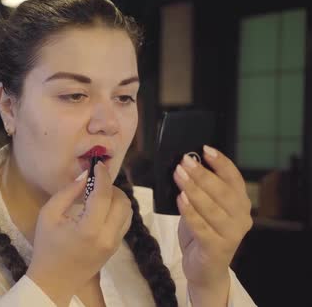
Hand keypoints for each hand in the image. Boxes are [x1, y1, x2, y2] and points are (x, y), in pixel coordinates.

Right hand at [26, 161, 131, 305]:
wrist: (54, 280)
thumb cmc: (46, 246)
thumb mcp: (48, 215)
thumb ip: (68, 192)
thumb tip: (86, 175)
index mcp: (88, 229)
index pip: (104, 195)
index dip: (102, 176)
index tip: (98, 164)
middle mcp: (107, 237)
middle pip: (122, 202)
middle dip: (111, 187)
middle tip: (96, 182)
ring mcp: (114, 244)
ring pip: (128, 211)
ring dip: (117, 198)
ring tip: (99, 194)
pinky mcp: (116, 248)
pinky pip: (125, 222)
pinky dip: (117, 210)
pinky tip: (102, 208)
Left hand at [174, 145, 252, 301]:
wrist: (204, 269)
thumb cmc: (202, 233)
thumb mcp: (204, 208)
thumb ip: (201, 190)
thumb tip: (186, 164)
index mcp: (240, 204)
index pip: (235, 179)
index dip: (222, 163)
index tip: (205, 149)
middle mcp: (241, 218)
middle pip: (223, 192)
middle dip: (202, 174)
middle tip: (184, 161)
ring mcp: (231, 235)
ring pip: (211, 208)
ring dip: (193, 189)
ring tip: (178, 174)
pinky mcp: (217, 248)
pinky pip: (201, 227)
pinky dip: (190, 212)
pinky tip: (180, 199)